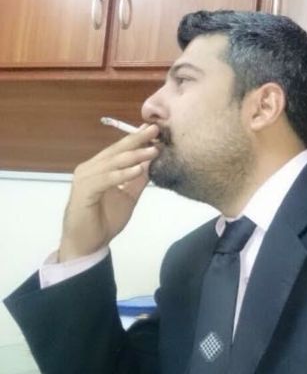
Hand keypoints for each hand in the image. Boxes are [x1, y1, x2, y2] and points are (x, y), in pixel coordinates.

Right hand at [58, 124, 159, 261]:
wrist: (87, 244)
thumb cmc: (104, 221)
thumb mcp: (128, 197)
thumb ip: (137, 180)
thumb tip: (151, 164)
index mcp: (99, 169)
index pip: (120, 150)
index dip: (137, 139)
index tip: (154, 129)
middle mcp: (90, 169)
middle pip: (116, 151)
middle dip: (137, 140)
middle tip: (155, 129)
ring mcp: (85, 179)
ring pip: (112, 163)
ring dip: (134, 156)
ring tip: (153, 150)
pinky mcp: (84, 192)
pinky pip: (106, 180)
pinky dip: (122, 174)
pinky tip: (138, 170)